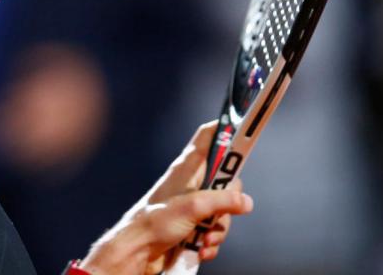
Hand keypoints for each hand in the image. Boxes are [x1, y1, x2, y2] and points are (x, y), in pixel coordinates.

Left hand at [79, 122, 252, 274]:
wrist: (136, 252)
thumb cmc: (153, 223)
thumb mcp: (193, 208)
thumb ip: (222, 201)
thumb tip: (245, 202)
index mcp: (188, 167)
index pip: (209, 136)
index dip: (227, 130)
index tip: (246, 132)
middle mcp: (191, 181)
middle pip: (227, 181)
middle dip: (229, 203)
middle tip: (218, 214)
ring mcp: (192, 204)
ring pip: (223, 210)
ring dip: (218, 230)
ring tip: (203, 240)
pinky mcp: (192, 224)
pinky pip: (213, 229)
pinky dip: (210, 242)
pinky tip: (200, 249)